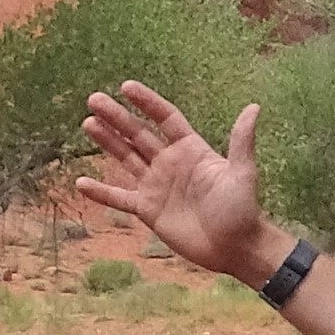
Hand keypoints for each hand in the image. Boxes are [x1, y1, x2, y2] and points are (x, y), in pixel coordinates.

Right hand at [81, 82, 269, 278]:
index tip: (126, 86)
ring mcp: (156, 185)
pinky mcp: (147, 210)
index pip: (165, 118)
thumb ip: (242, 142)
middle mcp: (170, 163)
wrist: (235, 248)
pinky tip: (81, 183)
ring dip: (107, 142)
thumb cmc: (242, 209)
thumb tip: (254, 108)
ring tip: (88, 123)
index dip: (147, 102)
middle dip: (117, 117)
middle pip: (138, 134)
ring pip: (126, 158)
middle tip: (93, 99)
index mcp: (191, 149)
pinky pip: (119, 198)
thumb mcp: (243, 174)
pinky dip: (101, 193)